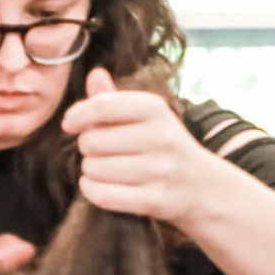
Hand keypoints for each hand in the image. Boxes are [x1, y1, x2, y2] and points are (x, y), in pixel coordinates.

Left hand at [64, 68, 224, 224]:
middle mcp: (162, 137)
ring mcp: (160, 170)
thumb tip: (94, 74)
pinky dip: (92, 190)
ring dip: (90, 170)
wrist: (203, 187)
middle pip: (92, 141)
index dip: (78, 115)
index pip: (103, 105)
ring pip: (94, 168)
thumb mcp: (148, 118)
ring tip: (107, 169)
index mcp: (157, 110)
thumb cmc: (165, 147)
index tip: (70, 124)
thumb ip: (116, 99)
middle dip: (87, 147)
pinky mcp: (155, 200)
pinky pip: (102, 194)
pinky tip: (99, 185)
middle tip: (102, 152)